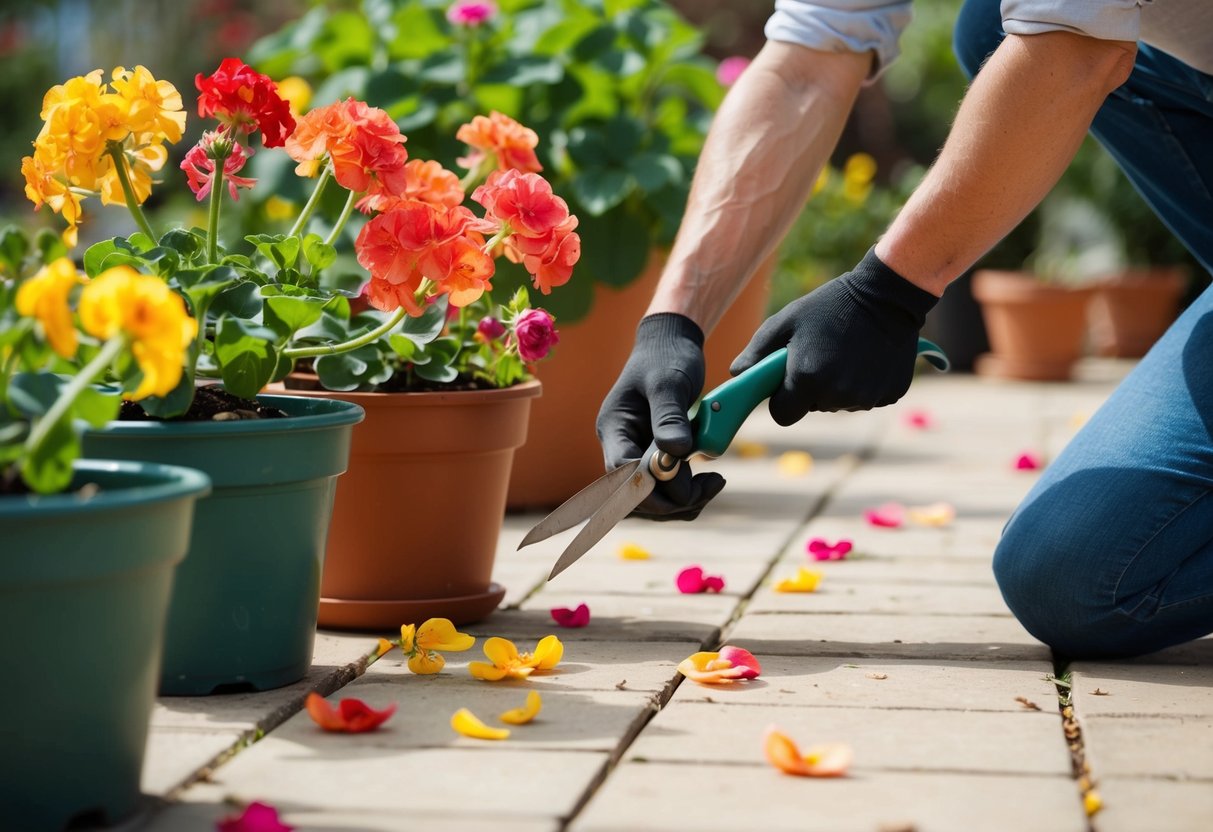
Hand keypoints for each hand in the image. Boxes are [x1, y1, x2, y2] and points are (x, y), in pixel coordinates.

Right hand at [596, 313, 725, 520]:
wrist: (671, 343)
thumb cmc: (666, 356)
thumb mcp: (669, 381)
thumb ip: (669, 416)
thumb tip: (676, 453)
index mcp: (614, 428)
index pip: (621, 473)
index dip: (649, 487)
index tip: (685, 487)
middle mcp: (620, 445)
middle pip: (636, 493)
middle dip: (672, 499)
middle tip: (712, 485)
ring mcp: (637, 452)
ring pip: (653, 497)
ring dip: (684, 499)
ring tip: (715, 483)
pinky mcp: (656, 456)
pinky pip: (667, 487)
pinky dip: (689, 491)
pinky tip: (711, 479)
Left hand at [731, 248, 938, 423]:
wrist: (887, 296)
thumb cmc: (829, 305)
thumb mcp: (786, 322)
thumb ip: (756, 352)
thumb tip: (735, 374)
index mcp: (807, 379)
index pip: (782, 415)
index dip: (782, 400)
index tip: (788, 380)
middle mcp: (837, 395)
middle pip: (813, 407)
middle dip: (810, 389)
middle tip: (820, 355)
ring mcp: (866, 397)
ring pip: (839, 403)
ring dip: (837, 386)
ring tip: (844, 351)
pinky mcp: (889, 395)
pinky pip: (865, 398)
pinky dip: (863, 383)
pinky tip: (866, 357)